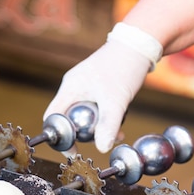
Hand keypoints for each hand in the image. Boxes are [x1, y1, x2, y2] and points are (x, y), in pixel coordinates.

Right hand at [44, 24, 160, 152]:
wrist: (140, 44)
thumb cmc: (124, 67)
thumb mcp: (116, 101)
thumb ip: (107, 126)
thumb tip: (101, 149)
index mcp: (70, 88)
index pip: (53, 118)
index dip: (60, 137)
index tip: (72, 151)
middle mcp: (73, 87)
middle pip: (68, 118)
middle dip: (83, 133)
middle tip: (100, 140)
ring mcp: (85, 86)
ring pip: (84, 115)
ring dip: (98, 127)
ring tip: (117, 132)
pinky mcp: (97, 86)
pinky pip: (95, 108)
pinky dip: (105, 117)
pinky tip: (120, 123)